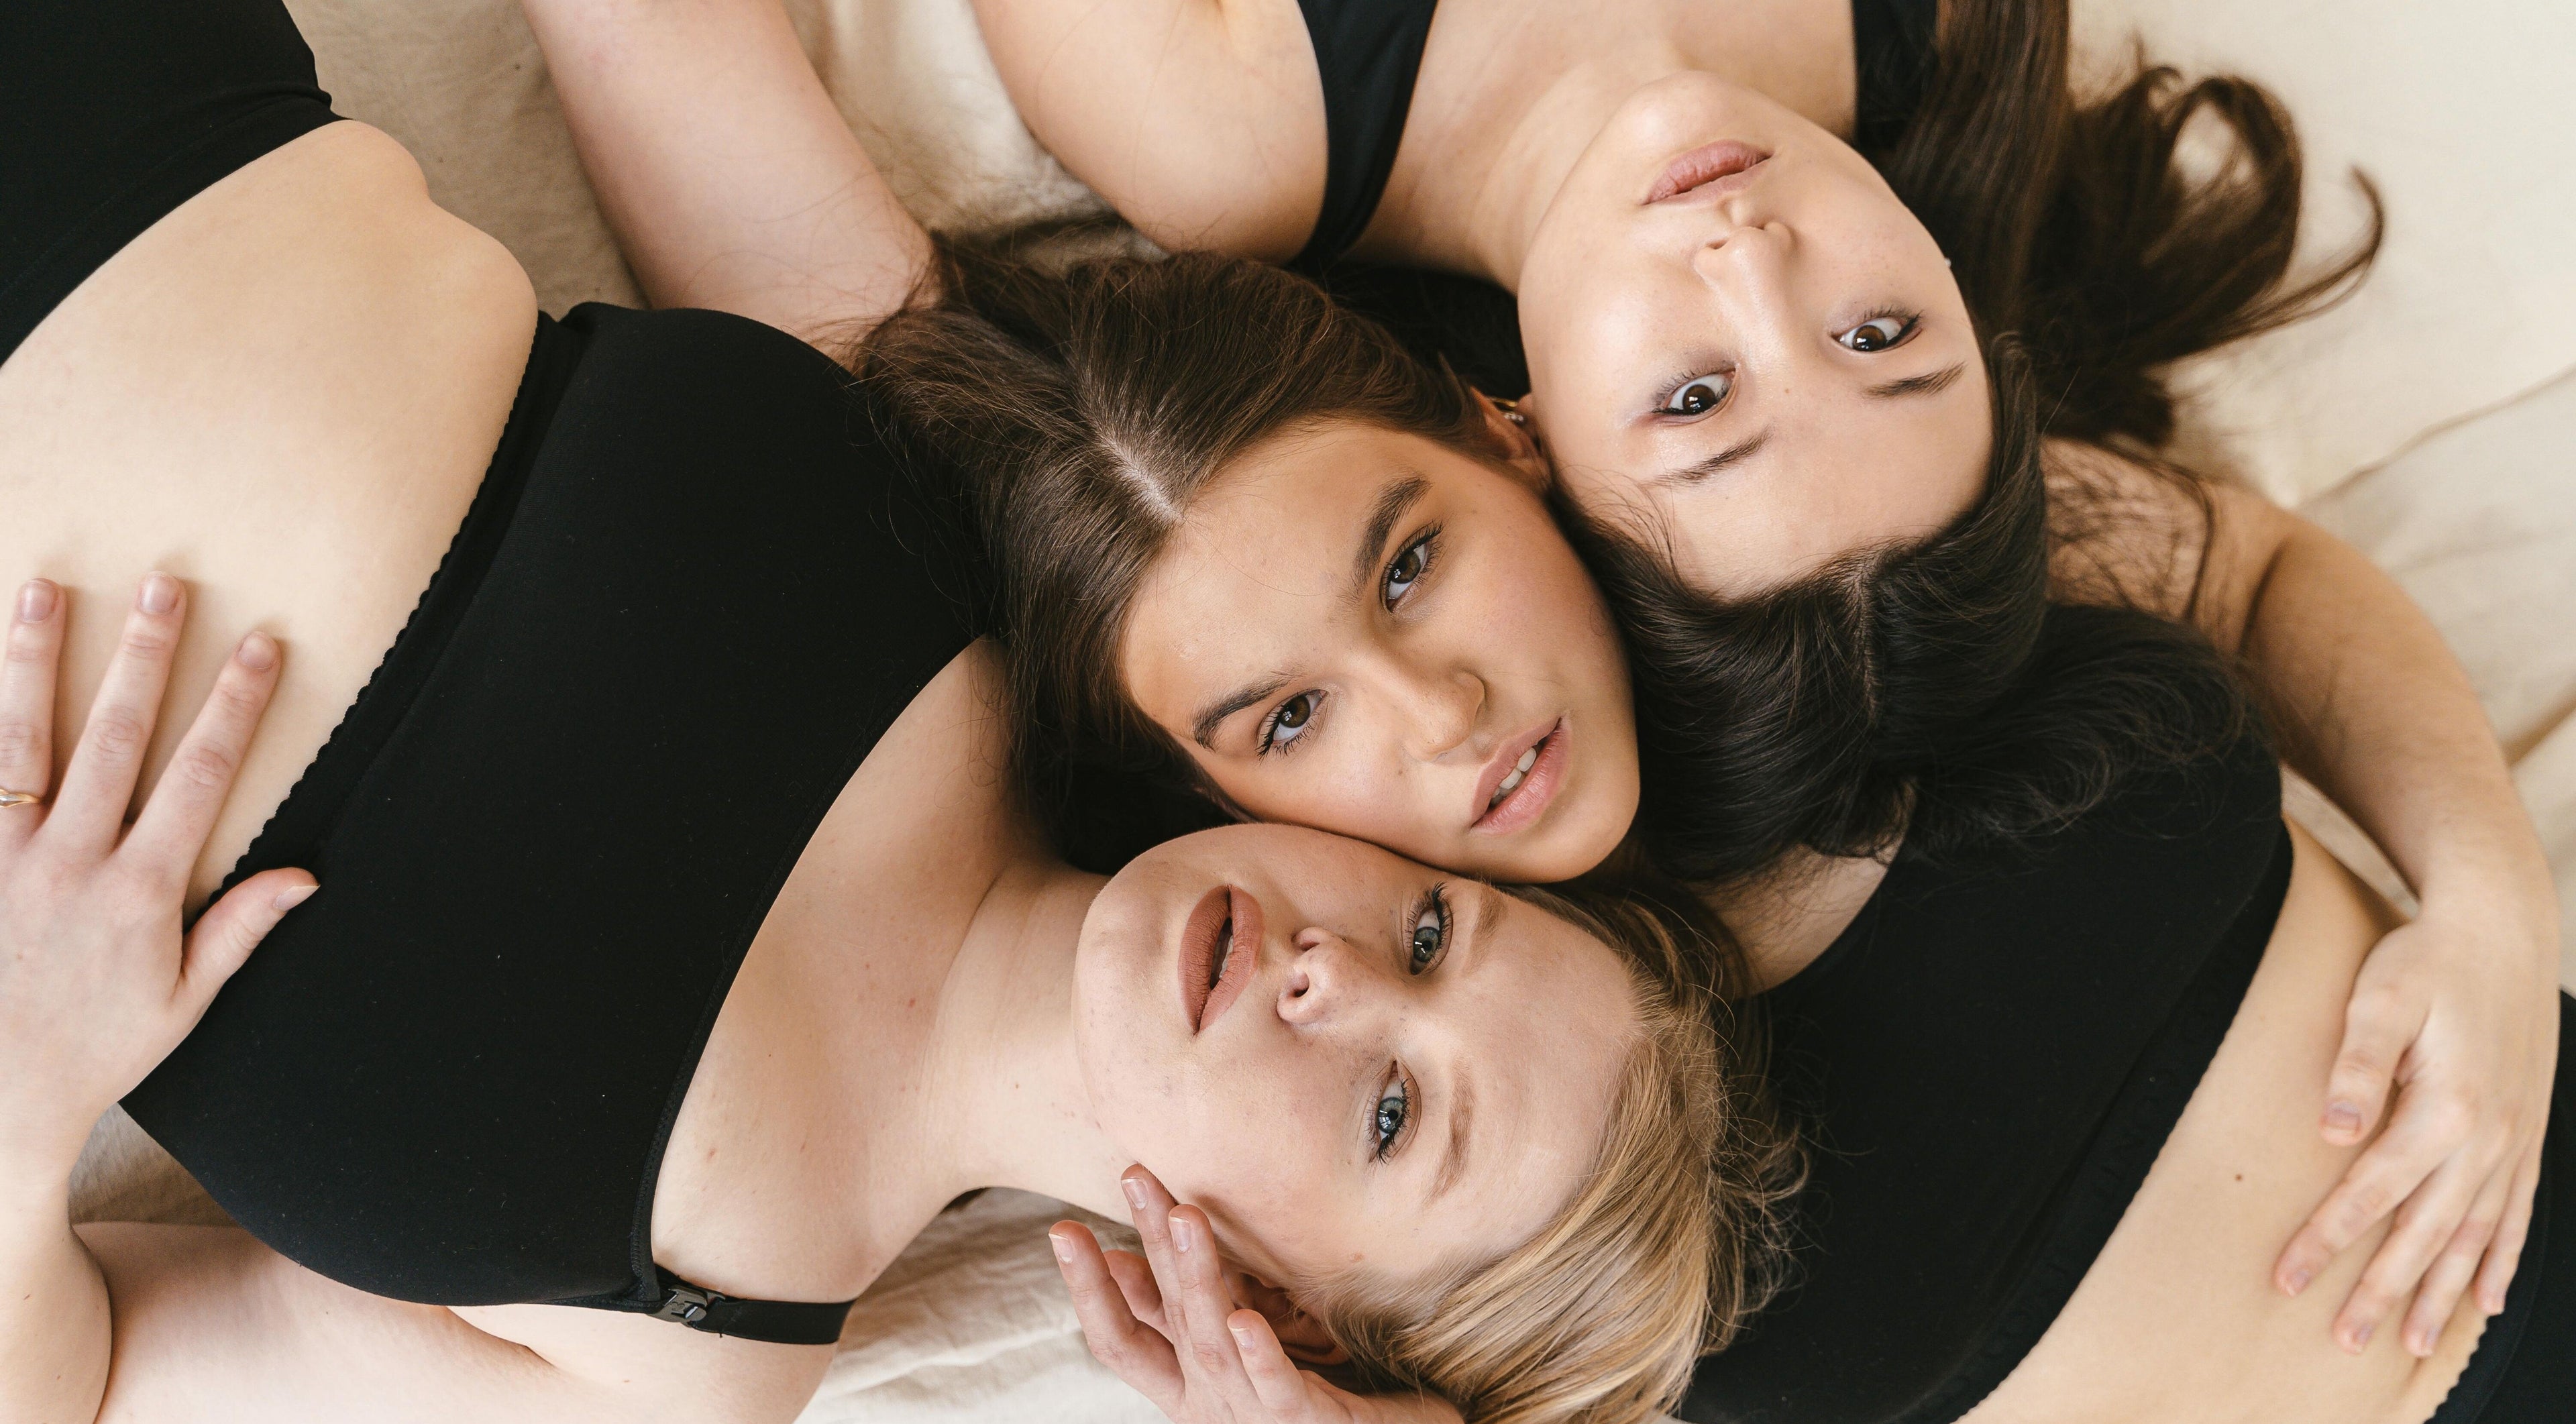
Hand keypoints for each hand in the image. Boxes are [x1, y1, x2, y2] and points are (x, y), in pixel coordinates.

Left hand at [0, 575, 314, 1170]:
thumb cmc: (92, 1054)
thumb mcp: (182, 1004)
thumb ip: (238, 930)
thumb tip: (305, 874)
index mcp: (140, 892)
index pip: (201, 775)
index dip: (235, 705)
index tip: (261, 645)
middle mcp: (70, 864)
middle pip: (113, 737)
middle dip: (144, 657)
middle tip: (164, 586)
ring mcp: (3, 863)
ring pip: (21, 742)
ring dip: (35, 661)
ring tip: (45, 590)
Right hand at [1050, 1167, 1460, 1423]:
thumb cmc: (1299, 1400)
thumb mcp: (1226, 1350)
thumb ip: (1179, 1311)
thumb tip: (1120, 1256)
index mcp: (1186, 1384)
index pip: (1121, 1335)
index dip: (1089, 1286)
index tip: (1062, 1228)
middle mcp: (1208, 1402)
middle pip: (1166, 1320)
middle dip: (1147, 1246)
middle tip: (1136, 1175)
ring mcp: (1252, 1415)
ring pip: (1212, 1343)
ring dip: (1196, 1276)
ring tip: (1184, 1214)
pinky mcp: (1304, 1421)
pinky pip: (1277, 1388)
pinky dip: (1258, 1355)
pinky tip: (1245, 1319)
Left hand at [2273, 889, 2559, 1355]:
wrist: (2503, 929)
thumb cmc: (2428, 961)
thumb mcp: (2380, 999)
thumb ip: (2358, 1067)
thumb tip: (2332, 1133)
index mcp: (2446, 1109)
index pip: (2371, 1193)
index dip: (2326, 1240)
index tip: (2285, 1280)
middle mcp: (2488, 1138)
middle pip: (2425, 1234)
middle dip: (2381, 1291)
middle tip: (2344, 1342)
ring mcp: (2515, 1141)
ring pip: (2475, 1238)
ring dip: (2441, 1295)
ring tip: (2409, 1344)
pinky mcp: (2527, 1134)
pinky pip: (2517, 1216)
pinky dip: (2501, 1262)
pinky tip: (2488, 1303)